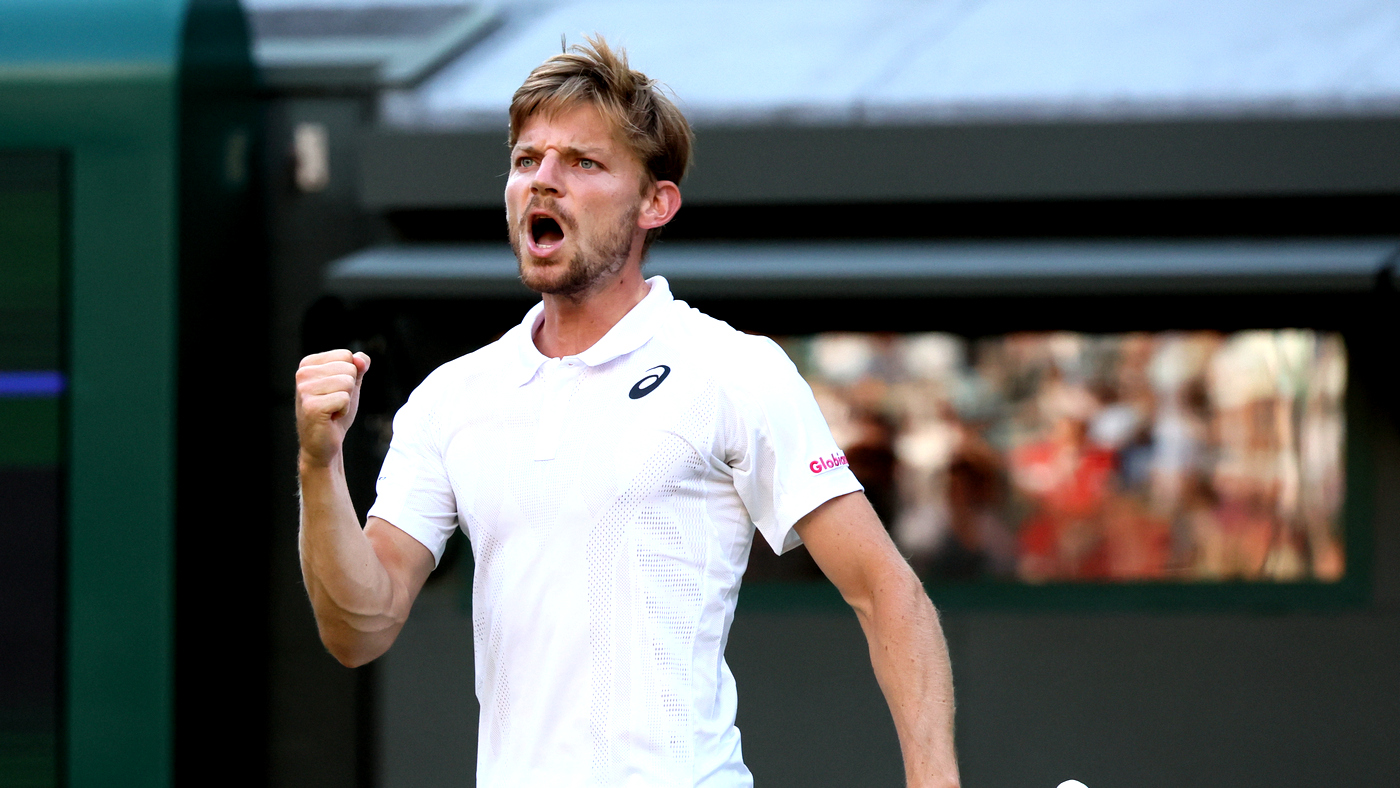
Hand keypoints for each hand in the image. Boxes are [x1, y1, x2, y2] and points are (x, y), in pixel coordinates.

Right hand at [295, 349, 369, 467]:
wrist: (324, 443)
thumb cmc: (335, 412)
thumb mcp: (350, 384)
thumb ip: (358, 367)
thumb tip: (361, 359)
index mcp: (308, 364)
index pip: (346, 355)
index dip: (350, 376)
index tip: (335, 391)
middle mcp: (302, 374)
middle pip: (349, 368)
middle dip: (349, 389)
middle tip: (334, 403)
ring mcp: (304, 390)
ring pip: (348, 383)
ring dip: (346, 401)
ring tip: (332, 410)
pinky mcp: (311, 406)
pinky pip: (344, 398)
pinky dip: (343, 411)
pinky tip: (330, 418)